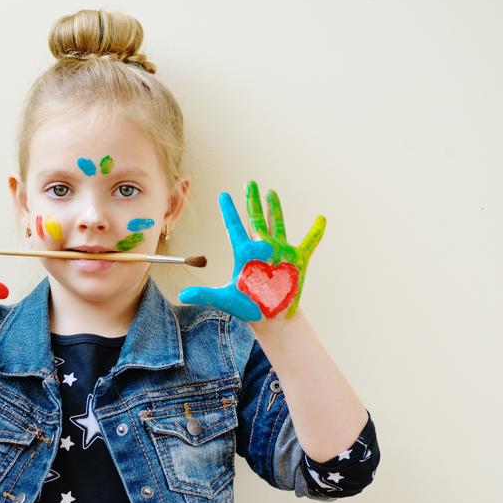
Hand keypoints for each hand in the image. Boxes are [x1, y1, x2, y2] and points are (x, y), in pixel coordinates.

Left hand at [178, 181, 324, 320]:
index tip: (223, 194)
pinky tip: (321, 218)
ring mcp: (280, 253)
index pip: (234, 228)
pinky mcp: (297, 261)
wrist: (272, 319)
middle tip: (249, 183)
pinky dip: (315, 232)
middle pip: (255, 220)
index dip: (229, 211)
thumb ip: (205, 295)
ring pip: (277, 225)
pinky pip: (309, 243)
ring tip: (271, 192)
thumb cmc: (249, 307)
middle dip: (252, 202)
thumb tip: (181, 296)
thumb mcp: (226, 300)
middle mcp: (262, 249)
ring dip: (275, 209)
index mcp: (244, 255)